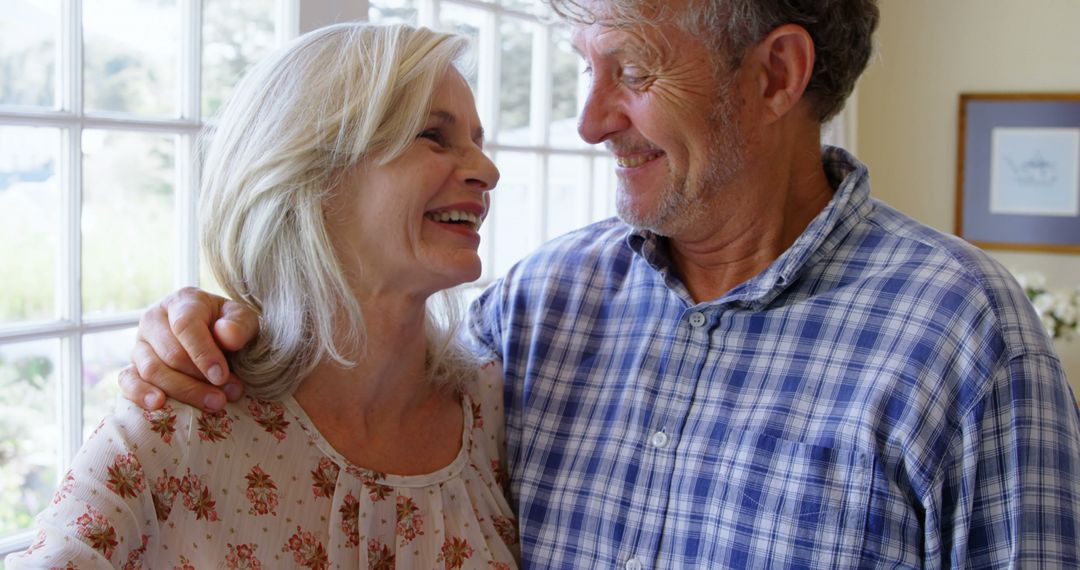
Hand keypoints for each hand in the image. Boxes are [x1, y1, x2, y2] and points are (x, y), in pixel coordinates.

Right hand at [120, 287, 258, 411]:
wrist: (216, 338)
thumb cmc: (229, 327)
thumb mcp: (244, 320)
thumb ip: (240, 325)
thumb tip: (226, 335)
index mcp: (182, 301)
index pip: (185, 325)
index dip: (203, 353)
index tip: (221, 376)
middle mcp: (154, 319)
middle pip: (170, 353)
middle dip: (199, 379)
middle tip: (227, 395)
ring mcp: (139, 344)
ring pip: (151, 370)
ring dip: (183, 391)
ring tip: (213, 404)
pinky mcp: (132, 366)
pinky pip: (127, 381)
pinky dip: (140, 394)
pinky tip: (159, 405)